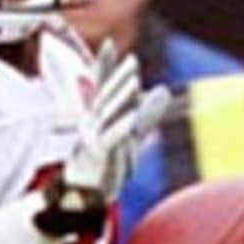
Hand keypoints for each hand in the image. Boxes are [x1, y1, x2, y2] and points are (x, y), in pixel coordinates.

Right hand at [35, 40, 170, 236]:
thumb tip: (163, 90)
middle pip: (107, 96)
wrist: (80, 198)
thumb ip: (147, 113)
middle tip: (131, 61)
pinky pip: (112, 139)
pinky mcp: (97, 155)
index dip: (104, 66)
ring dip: (121, 96)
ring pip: (109, 113)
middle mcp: (92, 124)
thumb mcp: (130, 135)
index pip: (102, 87)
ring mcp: (93, 139)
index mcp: (98, 117)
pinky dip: (122, 127)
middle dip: (118, 77)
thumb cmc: (105, 166)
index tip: (107, 44)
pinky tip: (132, 118)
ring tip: (133, 81)